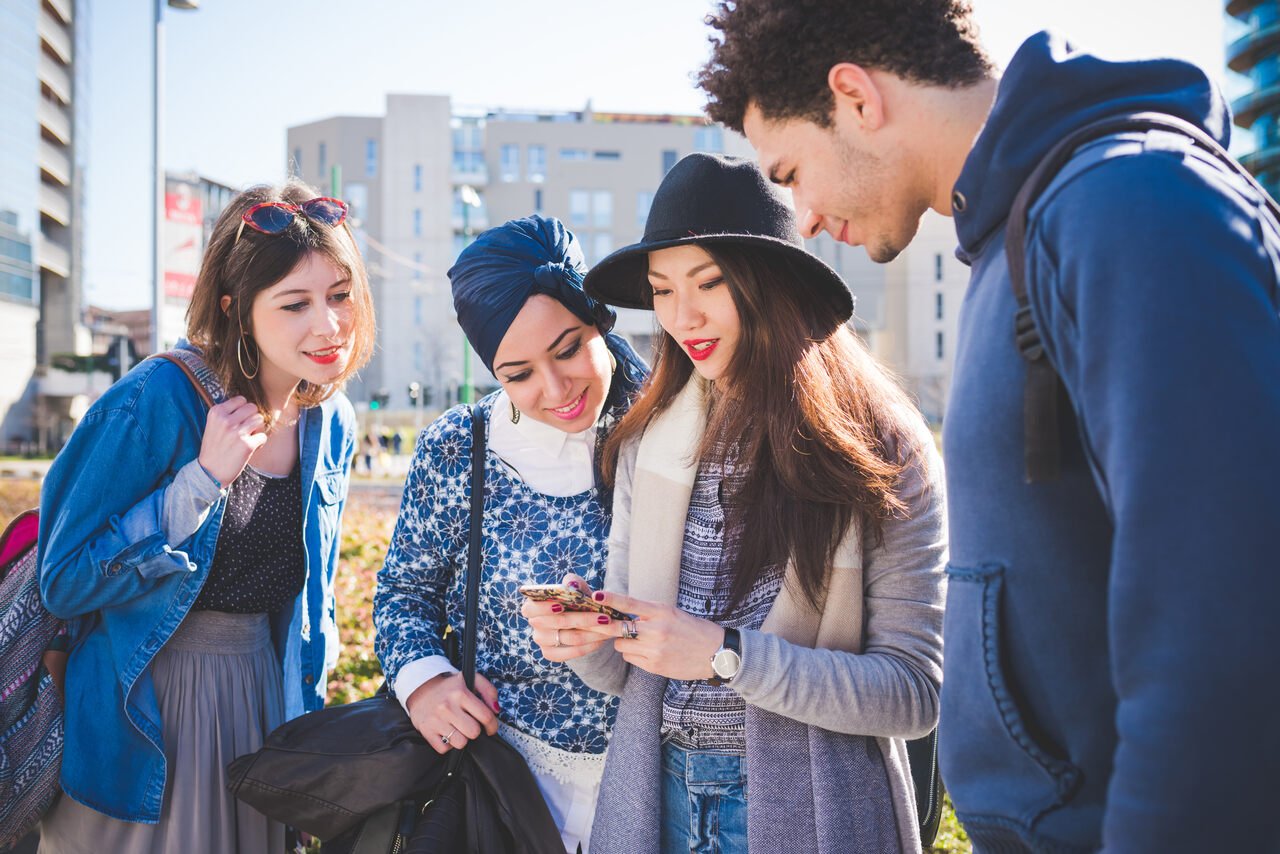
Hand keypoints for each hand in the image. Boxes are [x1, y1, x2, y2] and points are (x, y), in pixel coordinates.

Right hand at [198, 396, 267, 485]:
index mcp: (216, 413)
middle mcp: (226, 420)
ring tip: (248, 437)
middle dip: (251, 417)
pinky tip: (250, 448)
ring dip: (256, 429)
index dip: (243, 410)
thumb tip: (247, 404)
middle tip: (246, 429)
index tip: (239, 419)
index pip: (241, 400)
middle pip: (252, 408)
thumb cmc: (213, 448)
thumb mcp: (213, 425)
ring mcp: (237, 432)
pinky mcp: (247, 445)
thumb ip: (227, 414)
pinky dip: (259, 442)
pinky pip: (263, 436)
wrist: (209, 472)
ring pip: (260, 419)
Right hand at [405, 671, 499, 754]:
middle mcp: (447, 707)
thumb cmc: (448, 686)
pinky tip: (446, 733)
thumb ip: (488, 690)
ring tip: (458, 729)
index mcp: (460, 693)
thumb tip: (496, 709)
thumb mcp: (470, 679)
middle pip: (473, 732)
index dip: (492, 725)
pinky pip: (444, 749)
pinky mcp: (426, 731)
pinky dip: (447, 744)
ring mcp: (436, 720)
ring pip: (460, 743)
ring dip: (462, 738)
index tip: (490, 728)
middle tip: (470, 724)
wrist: (419, 687)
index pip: (485, 716)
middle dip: (475, 730)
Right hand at [521, 574, 614, 661]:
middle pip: (558, 622)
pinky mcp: (551, 654)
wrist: (580, 621)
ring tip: (610, 627)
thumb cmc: (574, 600)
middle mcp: (535, 624)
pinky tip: (602, 639)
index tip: (561, 605)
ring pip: (570, 637)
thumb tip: (572, 585)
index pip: (530, 608)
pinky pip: (573, 652)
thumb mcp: (575, 588)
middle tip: (605, 617)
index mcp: (533, 605)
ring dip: (593, 632)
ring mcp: (542, 640)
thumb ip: (573, 583)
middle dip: (584, 619)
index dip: (544, 607)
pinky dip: (590, 646)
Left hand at [592, 590, 724, 681]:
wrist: (715, 653)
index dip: (611, 599)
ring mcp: (654, 650)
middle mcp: (656, 630)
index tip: (596, 596)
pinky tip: (646, 651)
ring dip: (623, 642)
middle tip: (595, 623)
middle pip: (618, 628)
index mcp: (662, 612)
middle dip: (605, 626)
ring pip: (620, 645)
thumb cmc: (692, 629)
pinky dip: (633, 654)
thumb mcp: (672, 613)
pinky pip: (630, 658)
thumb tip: (622, 612)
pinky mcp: (654, 666)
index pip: (630, 603)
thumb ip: (649, 613)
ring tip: (637, 640)